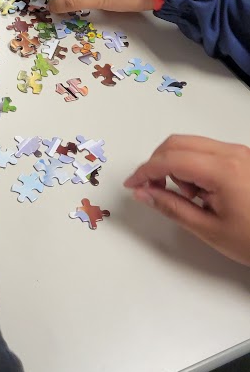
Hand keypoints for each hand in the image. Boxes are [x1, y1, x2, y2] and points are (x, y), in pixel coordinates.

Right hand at [125, 137, 249, 266]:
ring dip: (177, 165)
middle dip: (158, 164)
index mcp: (223, 170)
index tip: (133, 184)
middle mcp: (233, 154)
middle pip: (178, 143)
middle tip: (151, 188)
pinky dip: (193, 165)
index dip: (145, 171)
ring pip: (191, 145)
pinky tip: (201, 191)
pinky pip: (207, 151)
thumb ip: (171, 207)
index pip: (170, 159)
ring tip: (189, 197)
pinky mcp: (244, 157)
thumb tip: (143, 193)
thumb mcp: (208, 229)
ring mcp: (240, 153)